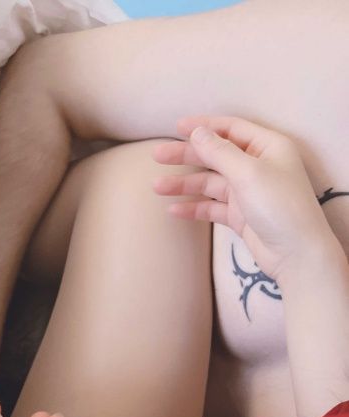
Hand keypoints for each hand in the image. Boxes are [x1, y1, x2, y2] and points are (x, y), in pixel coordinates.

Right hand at [152, 116, 336, 285]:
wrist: (296, 253)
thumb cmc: (280, 206)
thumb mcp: (249, 173)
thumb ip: (220, 152)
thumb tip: (197, 133)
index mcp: (267, 147)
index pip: (231, 129)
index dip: (203, 127)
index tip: (177, 127)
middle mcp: (257, 166)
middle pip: (215, 155)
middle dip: (186, 156)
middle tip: (157, 155)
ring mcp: (247, 193)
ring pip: (210, 183)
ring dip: (184, 185)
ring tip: (157, 186)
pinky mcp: (240, 216)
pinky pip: (212, 207)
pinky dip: (193, 208)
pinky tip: (173, 210)